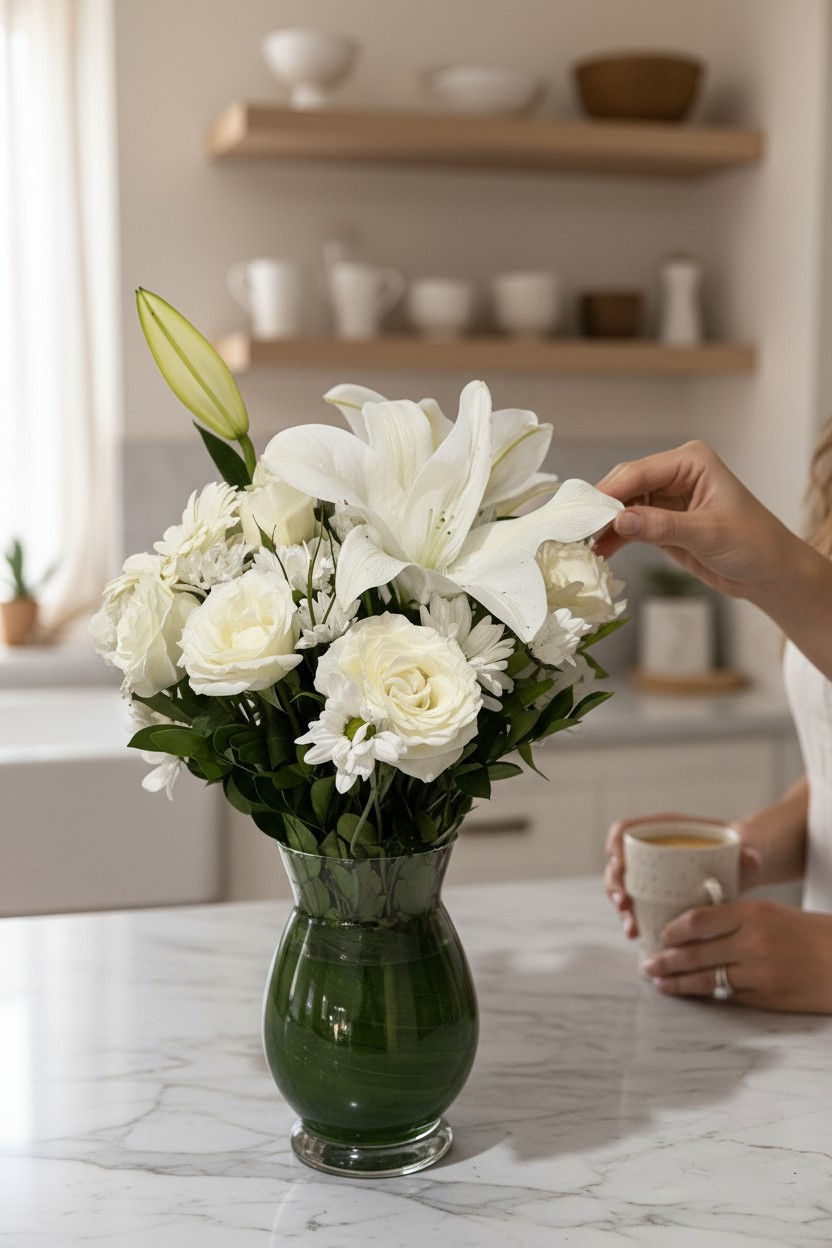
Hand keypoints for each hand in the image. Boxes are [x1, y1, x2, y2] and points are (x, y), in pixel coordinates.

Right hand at [593, 440, 795, 599]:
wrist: (769, 573)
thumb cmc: (754, 544)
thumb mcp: (708, 534)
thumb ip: (662, 526)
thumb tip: (619, 521)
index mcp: (691, 462)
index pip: (639, 472)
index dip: (609, 493)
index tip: (583, 514)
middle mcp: (675, 473)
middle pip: (625, 485)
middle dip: (601, 508)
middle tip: (575, 531)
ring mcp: (667, 498)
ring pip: (622, 506)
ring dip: (603, 525)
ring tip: (582, 546)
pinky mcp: (661, 522)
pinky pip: (629, 526)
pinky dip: (613, 538)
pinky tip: (600, 552)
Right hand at [604, 813, 761, 938]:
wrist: (741, 866)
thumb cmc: (737, 851)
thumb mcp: (741, 849)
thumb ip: (748, 853)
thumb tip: (751, 860)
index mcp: (661, 829)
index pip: (625, 831)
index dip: (615, 847)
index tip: (621, 866)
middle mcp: (648, 849)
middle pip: (617, 863)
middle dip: (615, 886)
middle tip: (625, 906)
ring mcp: (647, 872)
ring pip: (621, 887)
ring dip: (620, 908)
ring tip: (632, 929)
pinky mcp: (652, 893)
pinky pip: (633, 904)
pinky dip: (631, 918)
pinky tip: (637, 935)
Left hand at [642, 900, 831, 1013]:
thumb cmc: (809, 932)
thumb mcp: (771, 912)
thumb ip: (735, 917)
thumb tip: (695, 924)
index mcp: (752, 914)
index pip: (697, 920)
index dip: (672, 931)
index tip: (660, 935)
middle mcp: (752, 943)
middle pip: (694, 953)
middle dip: (665, 961)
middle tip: (647, 964)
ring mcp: (759, 973)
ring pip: (705, 979)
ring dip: (677, 982)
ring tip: (659, 982)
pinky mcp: (767, 998)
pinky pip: (727, 995)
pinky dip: (704, 994)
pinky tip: (690, 993)